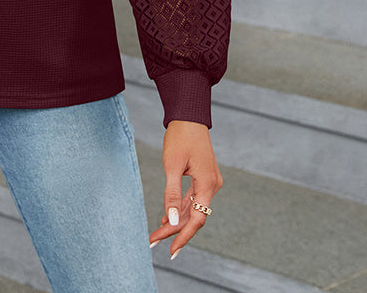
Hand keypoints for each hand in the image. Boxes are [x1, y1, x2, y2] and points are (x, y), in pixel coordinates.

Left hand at [148, 120, 222, 259]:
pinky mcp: (204, 176)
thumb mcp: (172, 166)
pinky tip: (168, 216)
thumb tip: (172, 220)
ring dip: (176, 220)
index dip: (183, 235)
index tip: (170, 249)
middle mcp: (212, 185)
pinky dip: (181, 207)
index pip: (197, 219)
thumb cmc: (180, 137)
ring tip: (157, 232)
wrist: (189, 116)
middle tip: (154, 241)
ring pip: (193, 208)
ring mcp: (209, 181)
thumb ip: (173, 194)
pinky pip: (193, 198)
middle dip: (174, 229)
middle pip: (194, 215)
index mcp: (208, 184)